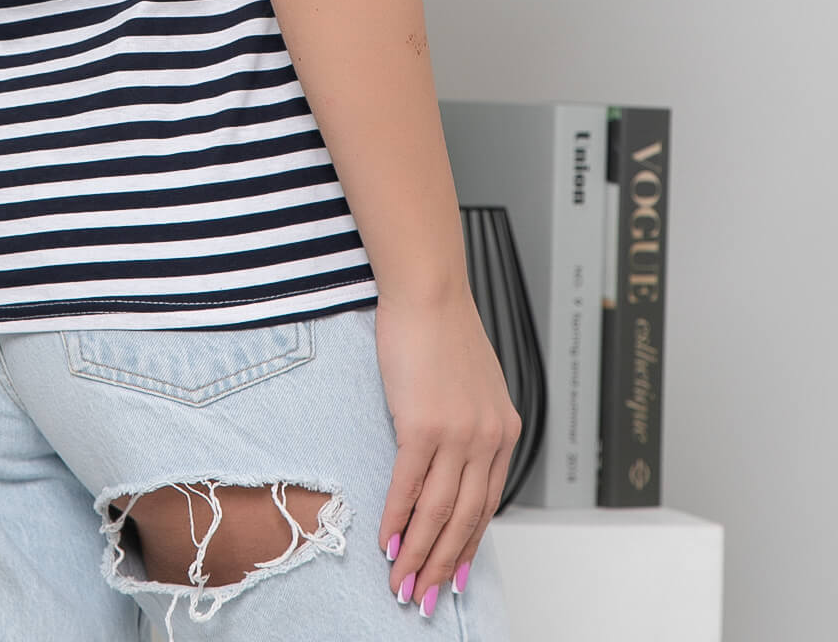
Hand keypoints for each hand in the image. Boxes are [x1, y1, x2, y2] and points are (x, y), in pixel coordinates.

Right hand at [374, 285, 521, 609]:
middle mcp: (488, 439)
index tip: (451, 575)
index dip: (466, 546)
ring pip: (438, 513)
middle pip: (465, 520)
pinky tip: (387, 540)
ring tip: (401, 582)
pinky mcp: (423, 425)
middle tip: (422, 598)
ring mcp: (457, 434)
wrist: (429, 292)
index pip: (486, 505)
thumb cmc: (443, 331)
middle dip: (442, 565)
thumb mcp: (474, 385)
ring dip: (418, 554)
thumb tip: (451, 465)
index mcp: (504, 432)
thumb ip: (470, 424)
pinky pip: (409, 486)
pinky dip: (397, 518)